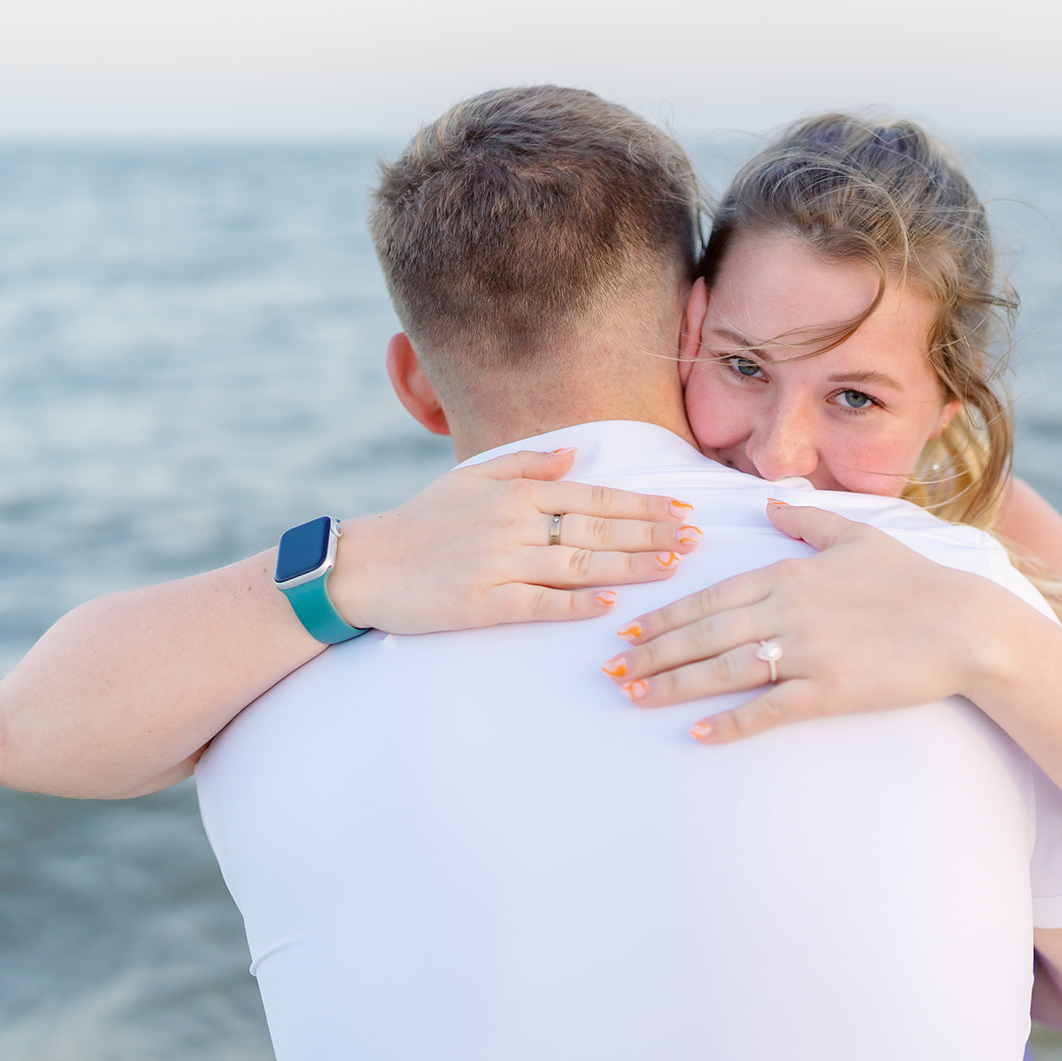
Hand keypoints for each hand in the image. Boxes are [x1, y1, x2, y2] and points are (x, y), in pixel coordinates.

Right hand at [329, 448, 699, 634]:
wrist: (366, 565)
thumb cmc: (423, 522)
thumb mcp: (471, 478)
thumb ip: (526, 462)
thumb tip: (574, 453)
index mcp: (515, 492)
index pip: (593, 496)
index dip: (641, 505)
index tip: (681, 511)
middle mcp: (512, 523)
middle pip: (596, 528)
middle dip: (651, 533)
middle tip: (694, 539)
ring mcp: (498, 564)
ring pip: (577, 563)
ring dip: (628, 566)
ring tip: (670, 568)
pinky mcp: (482, 603)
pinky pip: (539, 603)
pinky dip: (576, 604)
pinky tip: (609, 605)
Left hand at [602, 502, 1025, 741]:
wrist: (964, 624)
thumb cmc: (912, 580)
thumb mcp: (857, 534)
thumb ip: (806, 519)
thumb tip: (770, 501)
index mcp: (788, 573)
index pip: (711, 596)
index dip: (666, 615)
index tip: (630, 629)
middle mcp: (788, 610)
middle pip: (704, 634)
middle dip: (653, 652)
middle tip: (613, 671)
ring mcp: (807, 652)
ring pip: (724, 670)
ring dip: (674, 685)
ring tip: (635, 696)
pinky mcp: (829, 690)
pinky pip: (768, 709)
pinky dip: (730, 722)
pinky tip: (697, 733)